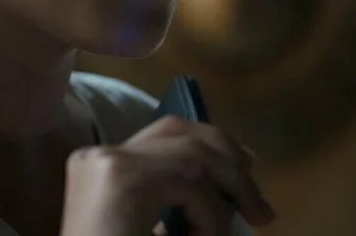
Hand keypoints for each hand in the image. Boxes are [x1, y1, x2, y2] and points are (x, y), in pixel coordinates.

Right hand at [59, 116, 276, 235]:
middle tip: (259, 201)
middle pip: (177, 129)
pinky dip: (211, 215)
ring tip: (251, 222)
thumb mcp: (149, 229)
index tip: (246, 166)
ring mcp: (106, 163)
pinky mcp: (120, 181)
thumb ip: (175, 207)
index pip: (162, 132)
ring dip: (230, 190)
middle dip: (228, 157)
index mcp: (97, 166)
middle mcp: (97, 155)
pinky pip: (188, 183)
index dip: (210, 142)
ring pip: (192, 154)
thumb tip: (231, 191)